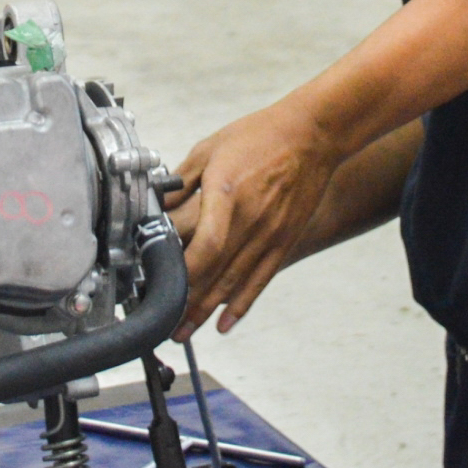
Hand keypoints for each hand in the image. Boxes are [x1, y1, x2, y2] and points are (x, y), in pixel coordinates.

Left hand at [163, 99, 343, 339]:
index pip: (205, 245)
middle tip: (163, 324)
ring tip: (185, 331)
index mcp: (227, 194)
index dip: (183, 272)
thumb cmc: (259, 136)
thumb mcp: (210, 149)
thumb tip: (157, 205)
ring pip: (233, 283)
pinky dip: (240, 305)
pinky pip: (259, 280)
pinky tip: (224, 324)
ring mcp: (269, 234)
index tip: (159, 286)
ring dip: (206, 311)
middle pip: (214, 272)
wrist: (310, 135)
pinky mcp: (283, 241)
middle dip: (186, 302)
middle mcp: (249, 220)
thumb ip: (182, 180)